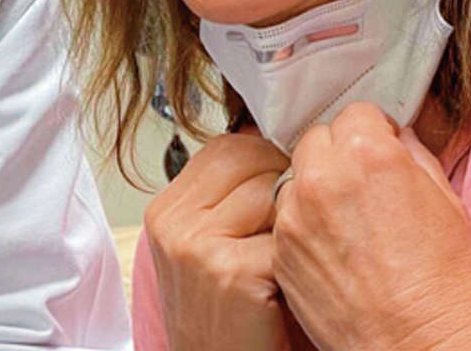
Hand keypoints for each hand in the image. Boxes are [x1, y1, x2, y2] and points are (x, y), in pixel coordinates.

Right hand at [144, 132, 290, 350]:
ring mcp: (197, 245)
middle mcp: (174, 221)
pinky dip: (302, 255)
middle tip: (304, 209)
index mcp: (166, 210)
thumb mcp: (210, 252)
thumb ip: (228, 201)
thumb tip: (279, 147)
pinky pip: (285, 236)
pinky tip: (298, 279)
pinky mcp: (229, 272)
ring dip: (296, 215)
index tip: (291, 174)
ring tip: (302, 247)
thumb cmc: (229, 323)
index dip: (264, 155)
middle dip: (284, 175)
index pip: (224, 147)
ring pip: (270, 191)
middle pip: (245, 157)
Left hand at [272, 102, 470, 350]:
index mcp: (367, 153)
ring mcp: (293, 212)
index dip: (372, 131)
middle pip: (317, 138)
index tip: (379, 148)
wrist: (421, 349)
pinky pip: (285, 215)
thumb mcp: (445, 198)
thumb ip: (409, 152)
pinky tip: (332, 247)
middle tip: (361, 183)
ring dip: (315, 186)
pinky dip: (302, 222)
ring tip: (346, 220)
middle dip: (337, 152)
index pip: (355, 112)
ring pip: (296, 174)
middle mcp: (322, 175)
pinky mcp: (279, 246)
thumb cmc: (443, 282)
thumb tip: (391, 135)